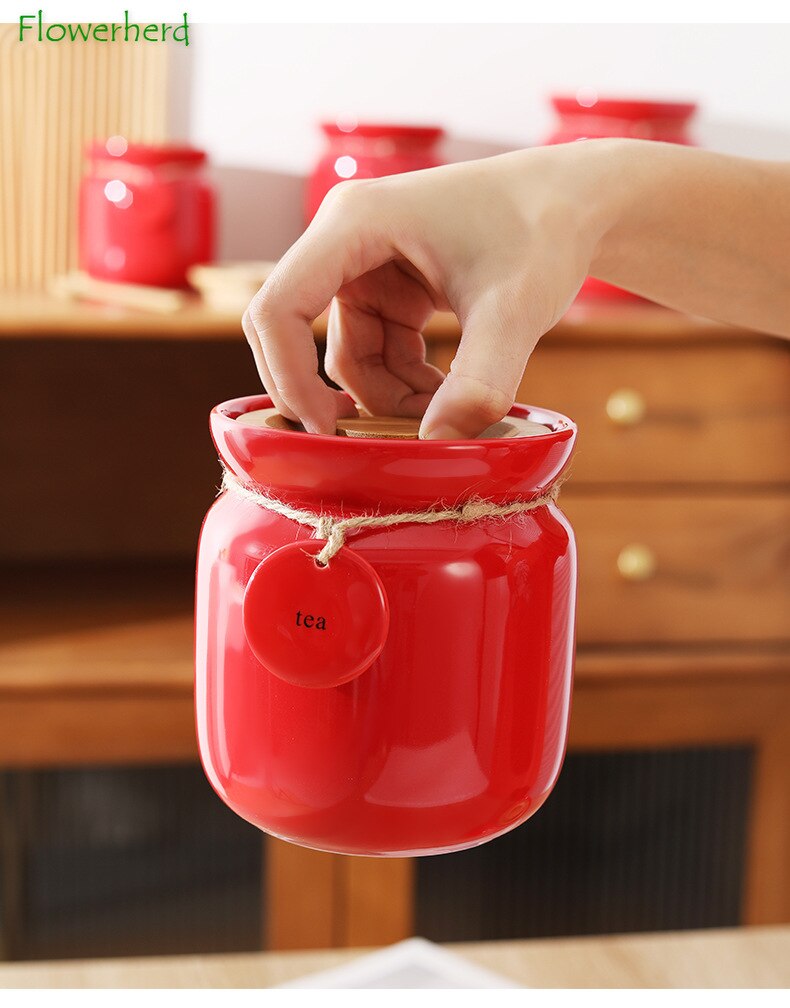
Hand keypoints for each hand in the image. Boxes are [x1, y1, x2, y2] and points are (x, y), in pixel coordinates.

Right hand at [243, 142, 614, 436]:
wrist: (576, 204)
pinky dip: (403, 384)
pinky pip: (374, 353)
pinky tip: (448, 393)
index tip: (325, 430)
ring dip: (384, 396)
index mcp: (354, 223)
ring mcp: (365, 266)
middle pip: (295, 335)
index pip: (278, 309)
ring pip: (344, 355)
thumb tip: (436, 445)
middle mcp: (346, 240)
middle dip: (330, 393)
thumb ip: (479, 381)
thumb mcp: (515, 310)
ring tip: (447, 407)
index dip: (287, 376)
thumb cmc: (545, 230)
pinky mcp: (389, 289)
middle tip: (373, 442)